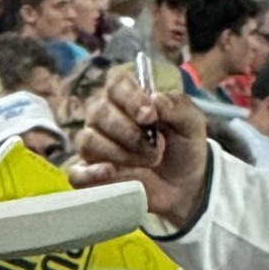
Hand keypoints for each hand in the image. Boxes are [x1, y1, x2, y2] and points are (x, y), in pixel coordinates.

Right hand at [67, 68, 209, 232]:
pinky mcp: (91, 175)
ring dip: (120, 153)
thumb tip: (155, 100)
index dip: (131, 98)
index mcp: (128, 97)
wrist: (184, 185)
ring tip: (148, 162)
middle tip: (157, 149)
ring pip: (88, 141)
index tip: (149, 116)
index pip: (116, 84)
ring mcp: (94, 146)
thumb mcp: (192, 124)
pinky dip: (90, 174)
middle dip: (130, 133)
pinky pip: (76, 173)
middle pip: (99, 112)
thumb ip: (178, 107)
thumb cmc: (183, 147)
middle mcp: (104, 116)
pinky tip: (110, 172)